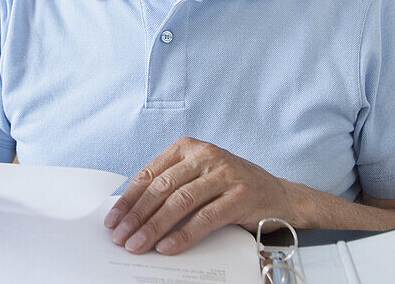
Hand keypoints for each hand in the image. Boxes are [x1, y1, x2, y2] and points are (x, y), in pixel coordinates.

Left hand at [104, 138, 296, 254]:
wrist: (281, 196)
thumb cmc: (232, 187)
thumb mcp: (199, 177)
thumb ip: (171, 186)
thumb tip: (132, 212)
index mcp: (189, 148)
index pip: (150, 174)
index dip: (128, 199)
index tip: (113, 220)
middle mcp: (205, 156)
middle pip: (161, 188)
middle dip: (136, 215)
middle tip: (121, 237)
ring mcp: (224, 174)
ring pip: (180, 202)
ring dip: (154, 227)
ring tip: (138, 245)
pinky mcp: (240, 196)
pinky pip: (205, 218)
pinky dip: (183, 235)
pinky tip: (168, 247)